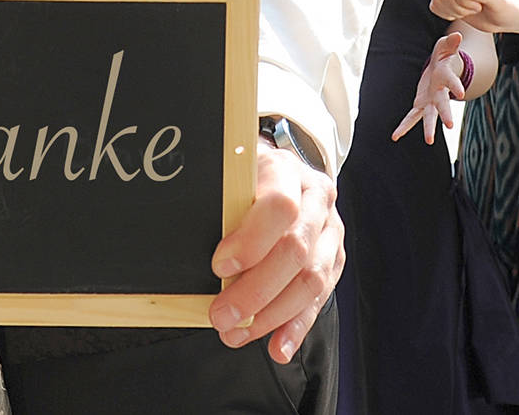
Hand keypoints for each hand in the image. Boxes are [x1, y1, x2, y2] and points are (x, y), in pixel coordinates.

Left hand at [208, 140, 343, 364]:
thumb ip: (220, 204)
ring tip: (236, 332)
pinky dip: (296, 327)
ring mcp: (329, 232)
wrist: (284, 175)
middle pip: (295, 250)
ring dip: (271, 315)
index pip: (280, 207)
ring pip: (311, 280)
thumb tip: (184, 244)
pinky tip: (278, 346)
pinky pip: (319, 299)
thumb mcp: (232, 177)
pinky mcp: (334, 261)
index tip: (219, 267)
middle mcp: (316, 200)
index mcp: (288, 172)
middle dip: (255, 291)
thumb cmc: (248, 180)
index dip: (251, 241)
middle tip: (220, 315)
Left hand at [393, 32, 466, 143]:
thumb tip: (458, 35)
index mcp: (446, 77)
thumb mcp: (446, 47)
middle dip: (445, 114)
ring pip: (430, 116)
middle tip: (450, 126)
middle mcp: (440, 93)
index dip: (456, 85)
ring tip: (430, 141)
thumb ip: (451, 43)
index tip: (461, 92)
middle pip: (443, 104)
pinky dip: (404, 127)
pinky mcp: (421, 104)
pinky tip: (395, 137)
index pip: (452, 81)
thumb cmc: (445, 57)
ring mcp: (431, 101)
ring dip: (429, 128)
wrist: (442, 70)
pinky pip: (411, 117)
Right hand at [429, 0, 518, 36]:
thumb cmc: (509, 8)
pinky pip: (434, 4)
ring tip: (471, 10)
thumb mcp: (502, 3)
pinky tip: (461, 12)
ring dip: (454, 11)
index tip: (481, 5)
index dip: (465, 0)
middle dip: (460, 7)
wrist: (506, 14)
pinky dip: (446, 13)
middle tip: (477, 8)